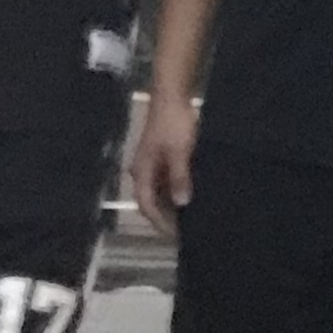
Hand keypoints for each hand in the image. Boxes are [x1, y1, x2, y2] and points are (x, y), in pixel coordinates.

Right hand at [131, 95, 199, 237]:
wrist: (172, 96)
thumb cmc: (174, 124)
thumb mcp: (179, 153)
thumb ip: (179, 178)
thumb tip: (181, 204)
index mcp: (141, 171)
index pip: (146, 205)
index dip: (159, 222)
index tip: (175, 235)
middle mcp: (142, 170)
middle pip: (150, 200)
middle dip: (165, 216)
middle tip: (185, 230)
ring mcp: (151, 163)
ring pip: (158, 191)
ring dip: (171, 204)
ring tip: (190, 216)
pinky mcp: (161, 156)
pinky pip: (165, 180)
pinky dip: (175, 190)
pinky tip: (190, 194)